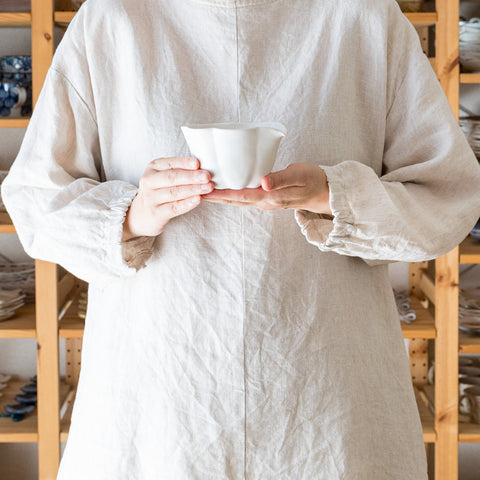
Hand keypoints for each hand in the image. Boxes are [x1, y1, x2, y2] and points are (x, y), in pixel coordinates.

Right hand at [122, 157, 212, 240]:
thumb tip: (202, 168)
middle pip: (171, 178)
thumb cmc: (160, 191)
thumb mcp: (165, 177)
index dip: (184, 163)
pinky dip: (187, 203)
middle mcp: (149, 182)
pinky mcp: (155, 213)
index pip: (170, 163)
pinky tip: (198, 200)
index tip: (198, 163)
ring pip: (173, 193)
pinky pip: (173, 208)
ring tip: (207, 188)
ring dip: (192, 189)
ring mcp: (150, 198)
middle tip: (207, 176)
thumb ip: (181, 171)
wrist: (142, 214)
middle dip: (191, 177)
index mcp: (153, 168)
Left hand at [203, 163, 331, 215]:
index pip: (241, 195)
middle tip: (196, 191)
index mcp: (270, 197)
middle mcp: (265, 202)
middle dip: (216, 197)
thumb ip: (281, 179)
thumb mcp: (299, 175)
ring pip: (238, 199)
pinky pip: (245, 197)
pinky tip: (225, 188)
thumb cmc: (312, 180)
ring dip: (222, 196)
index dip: (222, 194)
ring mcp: (265, 201)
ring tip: (204, 190)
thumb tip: (263, 182)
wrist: (324, 191)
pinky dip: (232, 193)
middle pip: (235, 200)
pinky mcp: (267, 197)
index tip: (205, 191)